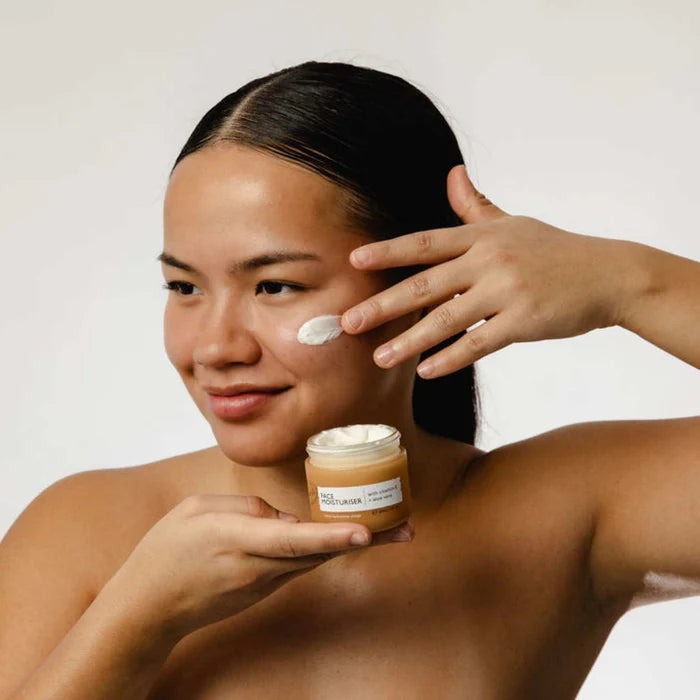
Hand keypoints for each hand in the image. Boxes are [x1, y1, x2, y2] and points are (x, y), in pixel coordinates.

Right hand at [102, 494, 412, 640]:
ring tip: (394, 529)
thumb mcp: (199, 510)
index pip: (294, 540)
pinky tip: (347, 535)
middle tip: (408, 528)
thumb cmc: (166, 552)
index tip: (365, 532)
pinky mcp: (264, 590)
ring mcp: (264, 584)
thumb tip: (285, 518)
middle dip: (367, 541)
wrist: (148, 608)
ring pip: (316, 559)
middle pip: (320, 552)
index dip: (331, 536)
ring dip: (353, 544)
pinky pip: (301, 565)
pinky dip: (328, 549)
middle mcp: (259, 567)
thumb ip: (248, 508)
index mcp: (238, 542)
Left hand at [341, 164, 629, 378]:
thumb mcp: (514, 222)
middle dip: (382, 305)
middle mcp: (489, 260)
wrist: (609, 275)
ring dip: (409, 342)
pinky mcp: (525, 320)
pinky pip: (479, 343)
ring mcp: (507, 290)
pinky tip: (426, 370)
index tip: (353, 261)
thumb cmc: (555, 250)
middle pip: (424, 284)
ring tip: (379, 358)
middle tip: (348, 323)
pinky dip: (451, 358)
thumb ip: (476, 206)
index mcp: (482, 236)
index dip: (388, 252)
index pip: (425, 243)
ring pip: (446, 319)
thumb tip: (452, 173)